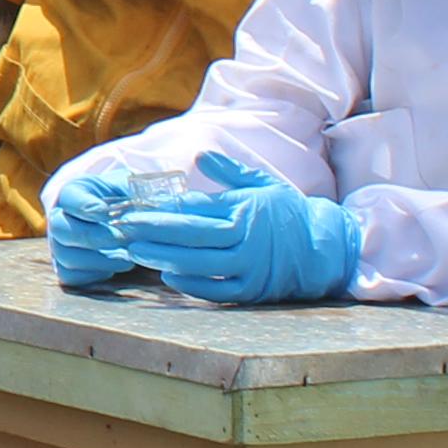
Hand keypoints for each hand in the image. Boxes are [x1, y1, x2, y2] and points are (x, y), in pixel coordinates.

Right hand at [42, 165, 144, 291]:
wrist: (124, 219)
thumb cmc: (127, 199)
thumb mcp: (130, 188)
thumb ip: (134, 192)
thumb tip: (144, 211)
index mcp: (72, 193)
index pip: (68, 198)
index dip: (86, 207)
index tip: (108, 213)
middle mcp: (59, 218)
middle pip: (60, 228)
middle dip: (92, 236)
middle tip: (121, 239)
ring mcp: (59, 244)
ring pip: (65, 256)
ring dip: (99, 260)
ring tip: (128, 259)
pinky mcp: (65, 268)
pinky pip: (71, 276)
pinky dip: (95, 275)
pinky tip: (116, 267)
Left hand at [114, 150, 360, 305]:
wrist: (324, 247)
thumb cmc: (286, 212)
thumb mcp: (262, 184)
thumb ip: (229, 172)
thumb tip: (201, 155)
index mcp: (244, 210)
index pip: (196, 209)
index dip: (163, 209)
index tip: (135, 206)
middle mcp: (246, 240)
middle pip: (192, 236)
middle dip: (154, 231)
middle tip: (123, 227)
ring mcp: (249, 268)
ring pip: (199, 264)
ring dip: (164, 257)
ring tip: (136, 251)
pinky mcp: (252, 291)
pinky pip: (216, 291)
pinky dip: (191, 284)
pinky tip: (168, 276)